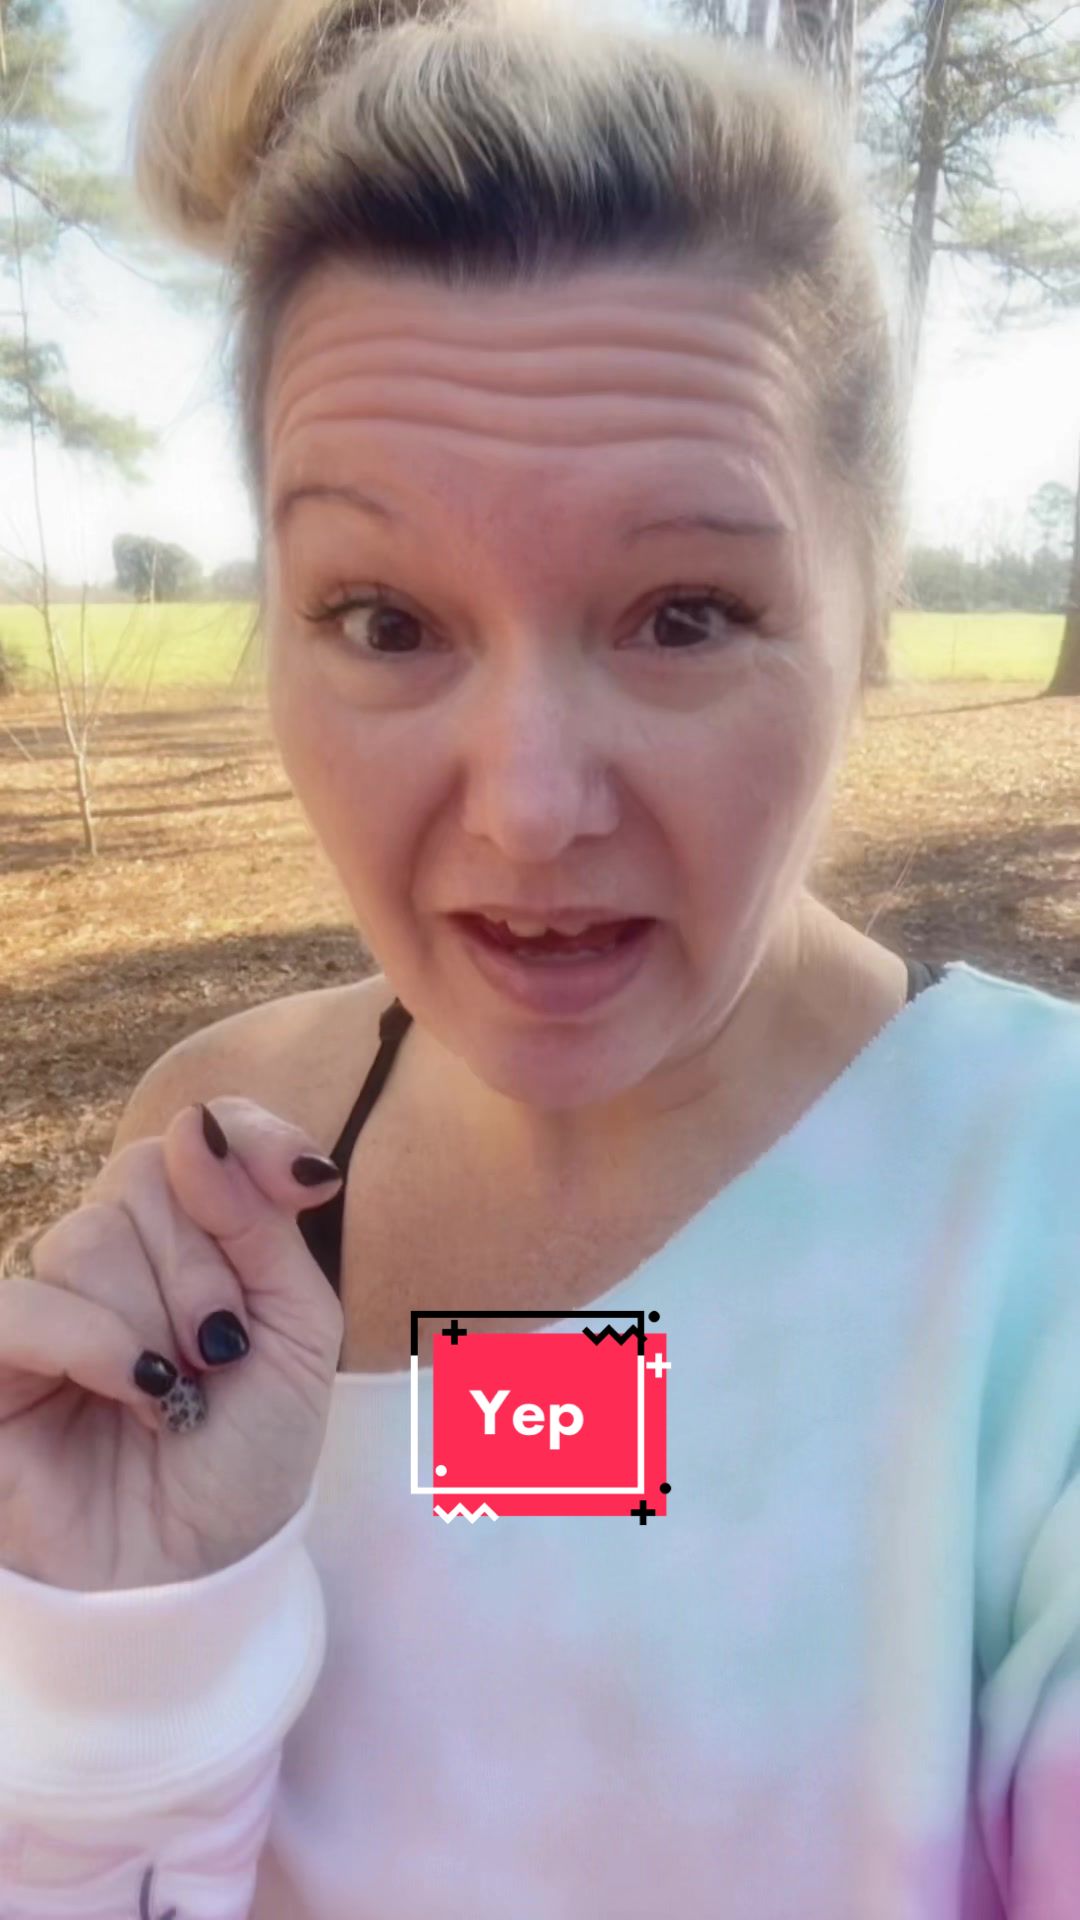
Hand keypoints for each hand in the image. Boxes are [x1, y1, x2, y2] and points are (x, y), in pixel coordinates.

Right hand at [0, 1100, 345, 1590]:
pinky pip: (24, 1305)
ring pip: (88, 1236)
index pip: (199, 1131)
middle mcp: (111, 1255)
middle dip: (206, 1265)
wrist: (199, 1578)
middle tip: (225, 1351)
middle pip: (145, 1174)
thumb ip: (259, 1220)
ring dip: (156, 1318)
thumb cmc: (250, 1458)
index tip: (310, 1183)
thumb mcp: (297, 1331)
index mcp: (187, 1235)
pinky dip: (94, 1343)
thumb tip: (196, 1122)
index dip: (249, 1138)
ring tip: (178, 1393)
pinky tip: (138, 1391)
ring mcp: (46, 1304)